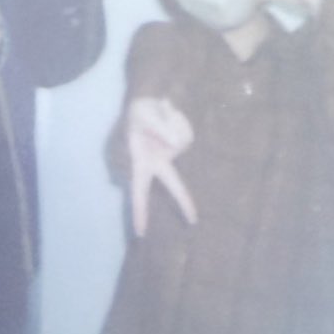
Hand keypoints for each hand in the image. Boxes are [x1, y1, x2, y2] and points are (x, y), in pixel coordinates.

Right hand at [125, 94, 196, 238]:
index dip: (140, 210)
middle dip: (183, 201)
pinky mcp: (182, 145)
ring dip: (172, 123)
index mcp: (140, 162)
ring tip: (161, 113)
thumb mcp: (144, 114)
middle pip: (173, 184)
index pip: (139, 190)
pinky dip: (178, 121)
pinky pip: (186, 134)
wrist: (145, 102)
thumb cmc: (139, 113)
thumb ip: (160, 128)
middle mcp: (158, 162)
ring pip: (180, 141)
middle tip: (194, 221)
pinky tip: (169, 114)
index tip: (141, 231)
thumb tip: (178, 143)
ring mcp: (172, 154)